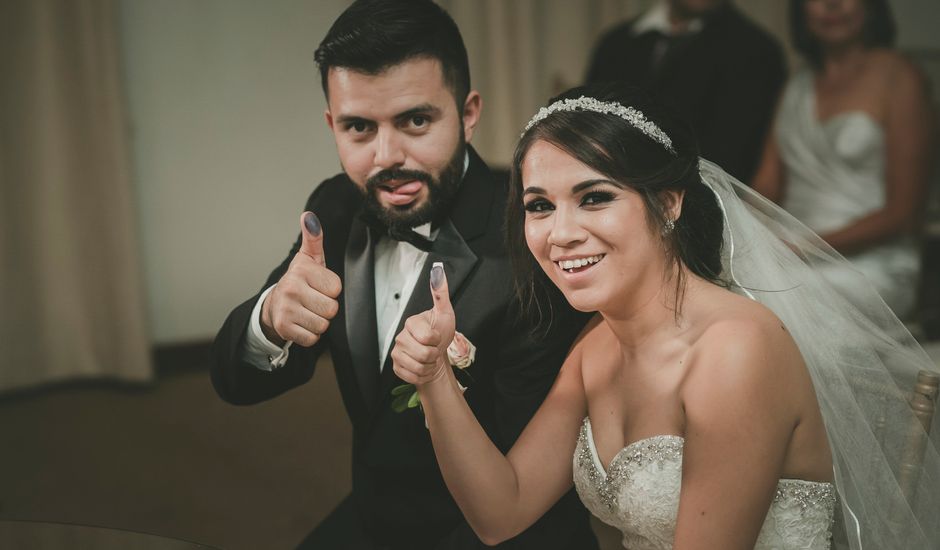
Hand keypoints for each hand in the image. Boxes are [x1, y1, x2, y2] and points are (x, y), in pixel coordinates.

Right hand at [260, 211, 341, 346]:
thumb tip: (308, 217)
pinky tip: (301, 323)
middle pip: (331, 309)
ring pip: (323, 325)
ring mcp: (285, 309)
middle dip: (326, 308)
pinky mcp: (283, 328)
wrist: (274, 305)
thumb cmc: (299, 282)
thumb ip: (313, 238)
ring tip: (306, 311)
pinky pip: (313, 338)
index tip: (317, 286)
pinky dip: (310, 335)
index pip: (336, 288)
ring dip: (318, 322)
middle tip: (312, 301)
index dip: (330, 290)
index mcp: (301, 271)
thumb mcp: (308, 258)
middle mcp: (291, 288)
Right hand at [392, 263, 455, 385]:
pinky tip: (423, 366)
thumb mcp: (445, 312)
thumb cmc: (441, 332)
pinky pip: (412, 376)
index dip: (437, 340)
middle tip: (433, 348)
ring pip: (418, 367)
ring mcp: (397, 353)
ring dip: (429, 366)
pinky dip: (423, 375)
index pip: (427, 337)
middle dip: (434, 355)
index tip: (437, 336)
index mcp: (411, 322)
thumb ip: (440, 292)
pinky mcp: (396, 367)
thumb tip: (437, 271)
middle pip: (424, 355)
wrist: (437, 354)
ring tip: (429, 358)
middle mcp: (400, 337)